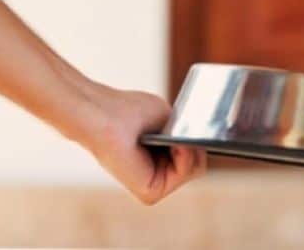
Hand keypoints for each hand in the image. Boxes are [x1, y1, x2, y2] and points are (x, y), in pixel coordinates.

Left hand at [79, 86, 206, 204]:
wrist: (104, 115)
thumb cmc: (130, 111)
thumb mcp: (169, 119)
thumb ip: (184, 133)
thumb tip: (199, 142)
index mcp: (160, 157)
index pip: (193, 156)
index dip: (198, 141)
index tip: (197, 127)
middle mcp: (157, 173)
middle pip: (197, 164)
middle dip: (197, 145)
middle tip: (182, 133)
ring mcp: (154, 184)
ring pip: (195, 170)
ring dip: (191, 149)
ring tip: (175, 137)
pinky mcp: (150, 192)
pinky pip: (184, 175)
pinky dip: (185, 157)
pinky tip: (174, 145)